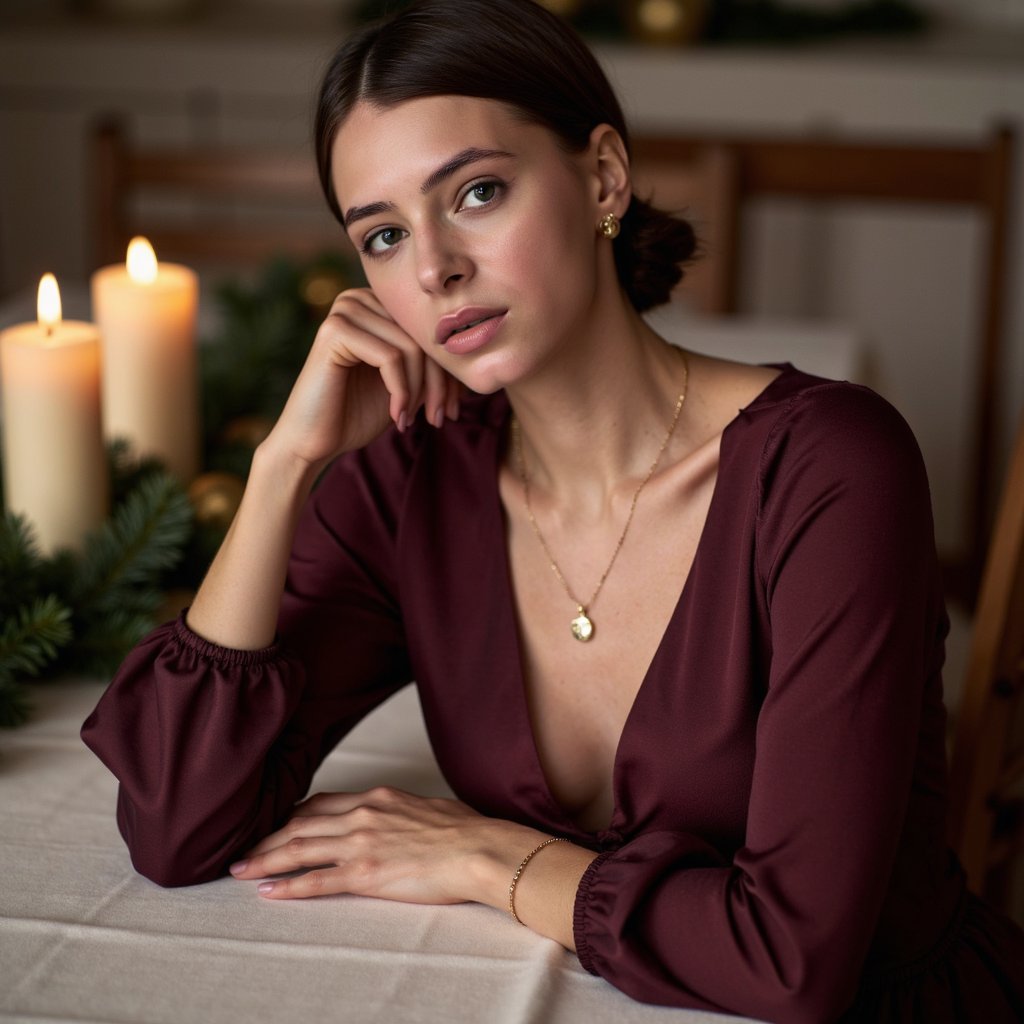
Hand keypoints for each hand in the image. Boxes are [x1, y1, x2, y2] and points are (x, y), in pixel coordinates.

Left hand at [228, 787, 543, 904]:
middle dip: (267, 837)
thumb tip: (401, 818)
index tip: (276, 823)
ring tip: (241, 870)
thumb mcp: (426, 807)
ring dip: (265, 859)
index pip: (322, 803)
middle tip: (243, 848)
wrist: (478, 848)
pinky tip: (267, 891)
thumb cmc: (465, 830)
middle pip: (301, 823)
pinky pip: (316, 880)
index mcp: (378, 797)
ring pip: (300, 848)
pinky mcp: (365, 874)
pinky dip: (287, 886)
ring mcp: (361, 843)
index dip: (293, 815)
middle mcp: (362, 815)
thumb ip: (401, 811)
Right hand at [266, 288, 460, 469]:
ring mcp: (344, 310)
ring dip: (421, 392)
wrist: (313, 442)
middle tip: (439, 419)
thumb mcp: (406, 383)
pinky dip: (402, 392)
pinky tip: (397, 418)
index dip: (448, 372)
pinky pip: (391, 357)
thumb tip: (476, 348)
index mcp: (376, 305)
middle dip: (439, 384)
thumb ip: (431, 362)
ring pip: (411, 348)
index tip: (453, 410)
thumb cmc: (358, 414)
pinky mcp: (335, 330)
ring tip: (413, 420)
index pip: (429, 331)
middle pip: (423, 336)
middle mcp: (359, 298)